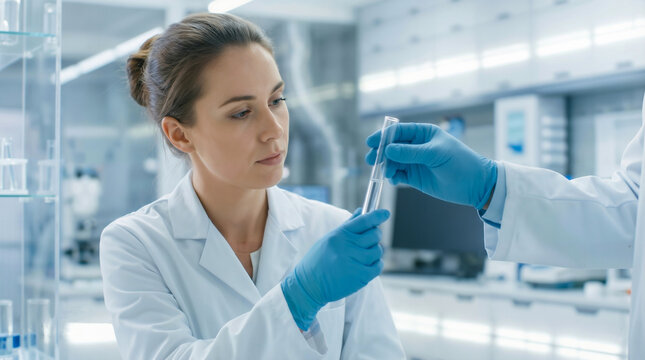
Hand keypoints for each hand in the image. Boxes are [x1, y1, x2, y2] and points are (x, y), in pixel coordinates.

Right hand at [281, 208, 387, 330]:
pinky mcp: (360, 276)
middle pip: (374, 235)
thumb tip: (361, 211)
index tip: (385, 213)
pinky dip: (376, 265)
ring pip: (377, 250)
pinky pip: (378, 266)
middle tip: (370, 240)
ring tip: (364, 256)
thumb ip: (347, 225)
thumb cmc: (318, 260)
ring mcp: (354, 261)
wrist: (309, 285)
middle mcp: (348, 246)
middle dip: (375, 235)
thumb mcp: (329, 238)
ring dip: (374, 252)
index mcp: (340, 235)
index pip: (364, 220)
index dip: (377, 215)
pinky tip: (367, 265)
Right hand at [365, 122, 496, 208]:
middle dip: (380, 152)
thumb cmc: (460, 162)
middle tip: (371, 160)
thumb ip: (410, 153)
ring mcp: (415, 162)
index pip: (398, 131)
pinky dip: (392, 176)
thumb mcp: (435, 154)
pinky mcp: (415, 177)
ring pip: (393, 161)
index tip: (372, 143)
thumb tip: (387, 150)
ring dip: (386, 166)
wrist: (474, 185)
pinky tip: (393, 179)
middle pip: (392, 146)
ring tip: (386, 173)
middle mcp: (417, 146)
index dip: (383, 136)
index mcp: (424, 133)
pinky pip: (398, 174)